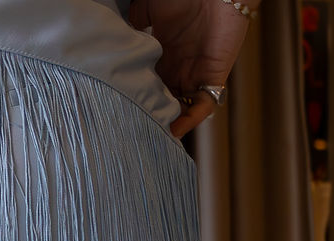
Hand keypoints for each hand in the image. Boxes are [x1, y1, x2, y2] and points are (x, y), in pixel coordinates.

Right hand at [127, 0, 255, 139]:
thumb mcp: (148, 7)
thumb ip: (134, 23)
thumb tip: (119, 43)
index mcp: (163, 52)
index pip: (148, 82)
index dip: (137, 96)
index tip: (121, 109)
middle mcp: (179, 67)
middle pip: (163, 100)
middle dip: (150, 115)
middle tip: (132, 129)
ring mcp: (196, 74)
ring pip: (180, 108)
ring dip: (168, 122)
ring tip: (150, 135)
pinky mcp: (214, 77)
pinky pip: (203, 107)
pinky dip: (189, 121)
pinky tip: (173, 131)